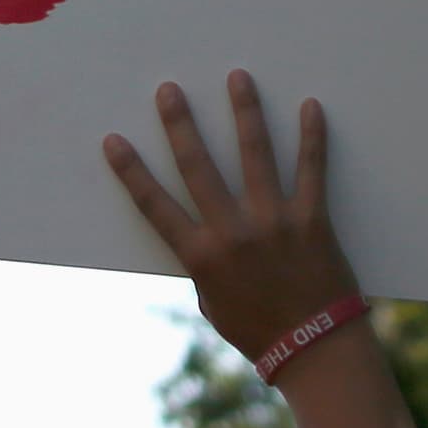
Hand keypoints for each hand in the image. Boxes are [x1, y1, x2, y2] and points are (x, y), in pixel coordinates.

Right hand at [103, 72, 357, 363]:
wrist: (314, 351)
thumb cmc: (259, 333)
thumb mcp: (213, 305)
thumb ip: (204, 268)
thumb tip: (202, 238)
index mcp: (201, 257)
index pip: (155, 205)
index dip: (131, 171)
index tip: (114, 140)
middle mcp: (233, 232)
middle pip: (198, 167)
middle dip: (180, 124)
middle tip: (169, 89)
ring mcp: (273, 222)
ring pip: (255, 155)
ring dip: (245, 112)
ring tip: (238, 76)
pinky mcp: (312, 220)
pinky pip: (312, 170)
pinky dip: (311, 137)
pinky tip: (310, 106)